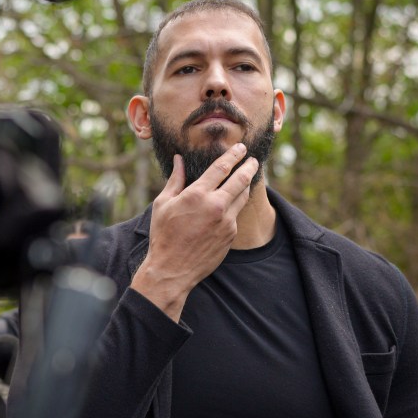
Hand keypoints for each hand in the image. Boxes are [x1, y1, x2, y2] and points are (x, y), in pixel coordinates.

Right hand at [131, 144, 257, 319]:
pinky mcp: (230, 234)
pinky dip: (237, 204)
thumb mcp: (163, 204)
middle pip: (241, 179)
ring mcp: (226, 221)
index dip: (233, 155)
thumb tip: (179, 159)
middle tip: (253, 160)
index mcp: (197, 195)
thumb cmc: (163, 235)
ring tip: (249, 177)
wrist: (172, 269)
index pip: (221, 167)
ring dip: (247, 184)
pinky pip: (237, 214)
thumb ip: (175, 180)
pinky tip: (235, 201)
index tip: (240, 147)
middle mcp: (215, 206)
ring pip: (243, 196)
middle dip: (249, 166)